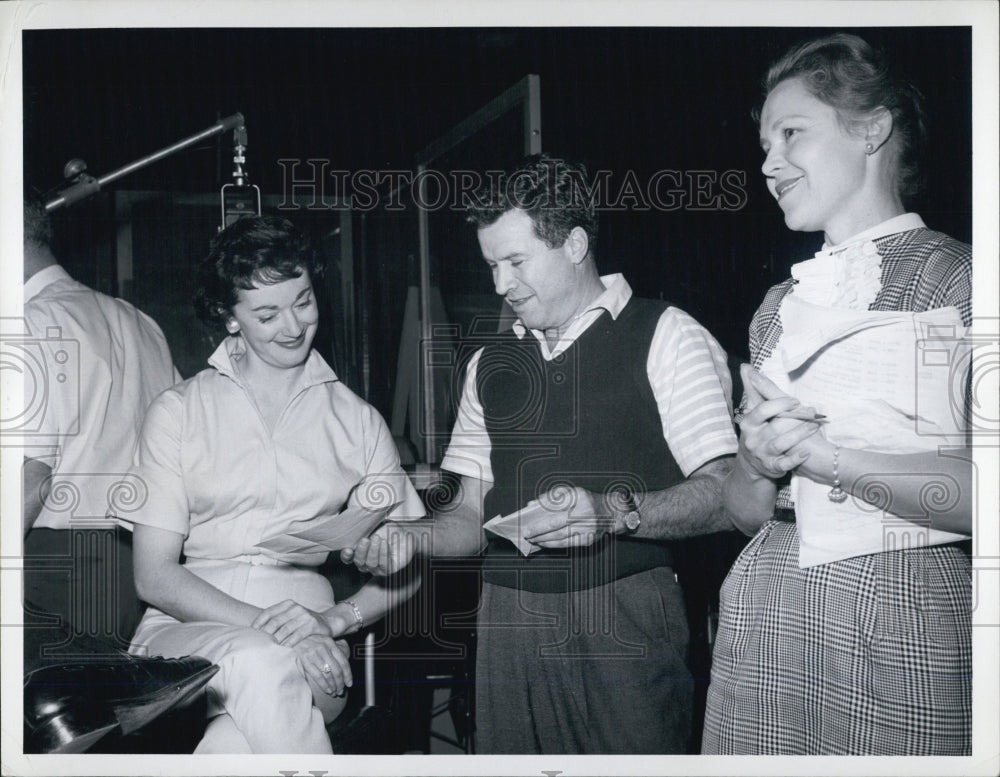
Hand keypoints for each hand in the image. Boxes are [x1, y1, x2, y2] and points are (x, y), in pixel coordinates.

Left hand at [251, 600, 332, 646]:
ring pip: (285, 630)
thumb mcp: (291, 616)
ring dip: (276, 640)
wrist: (327, 622)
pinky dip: (288, 643)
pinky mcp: (312, 625)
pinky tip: (283, 648)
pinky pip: (297, 636)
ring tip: (270, 648)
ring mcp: (305, 615)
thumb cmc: (304, 622)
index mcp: (288, 604)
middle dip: (266, 634)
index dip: (258, 623)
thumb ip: (278, 620)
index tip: (251, 633)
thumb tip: (256, 631)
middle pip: (275, 622)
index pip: (268, 612)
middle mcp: (296, 608)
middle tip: (259, 644)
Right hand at [292, 634, 351, 697]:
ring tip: (334, 693)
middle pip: (337, 669)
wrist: (289, 638)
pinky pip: (318, 676)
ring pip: (329, 674)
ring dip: (333, 686)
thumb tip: (344, 665)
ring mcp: (314, 654)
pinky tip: (327, 690)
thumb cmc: (306, 641)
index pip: (343, 661)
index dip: (348, 674)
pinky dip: (325, 685)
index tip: (350, 683)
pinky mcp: (305, 660)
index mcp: (330, 642)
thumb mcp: (321, 641)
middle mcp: (323, 647)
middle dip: (341, 683)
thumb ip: (332, 650)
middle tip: (341, 691)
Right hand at [339, 523, 415, 575]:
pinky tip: (385, 544)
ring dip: (374, 551)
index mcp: (359, 553)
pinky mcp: (389, 569)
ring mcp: (378, 568)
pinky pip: (384, 565)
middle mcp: (367, 562)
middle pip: (359, 562)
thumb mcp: (374, 526)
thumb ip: (363, 529)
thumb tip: (354, 527)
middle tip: (366, 539)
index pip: (348, 559)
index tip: (348, 549)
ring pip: (370, 564)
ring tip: (378, 539)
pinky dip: (383, 553)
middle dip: (362, 551)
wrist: (406, 533)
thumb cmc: (388, 529)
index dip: (346, 556)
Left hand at [522, 486, 614, 548]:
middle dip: (538, 530)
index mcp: (580, 497)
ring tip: (532, 539)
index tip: (527, 516)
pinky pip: (567, 544)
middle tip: (525, 533)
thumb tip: (533, 505)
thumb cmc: (587, 501)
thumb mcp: (573, 492)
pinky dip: (553, 544)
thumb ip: (552, 496)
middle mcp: (585, 513)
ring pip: (560, 536)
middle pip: (556, 524)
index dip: (541, 510)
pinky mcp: (588, 540)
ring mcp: (587, 528)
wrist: (611, 513)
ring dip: (543, 539)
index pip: (556, 504)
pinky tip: (543, 543)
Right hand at [738, 365, 822, 480]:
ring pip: (781, 444)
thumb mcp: (753, 411)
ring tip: (815, 426)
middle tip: (812, 412)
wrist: (751, 464)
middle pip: (775, 427)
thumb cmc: (756, 431)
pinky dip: (795, 458)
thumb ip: (753, 389)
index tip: (795, 401)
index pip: (762, 411)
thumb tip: (746, 367)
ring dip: (800, 434)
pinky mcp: (772, 467)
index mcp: (749, 423)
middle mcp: (753, 439)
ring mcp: (762, 454)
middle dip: (795, 419)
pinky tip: (806, 452)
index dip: (779, 405)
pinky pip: (784, 464)